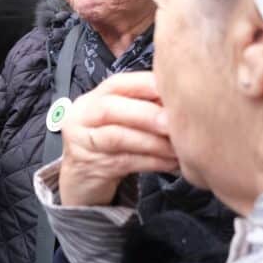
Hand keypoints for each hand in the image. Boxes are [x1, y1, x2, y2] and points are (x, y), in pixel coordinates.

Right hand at [58, 71, 177, 207]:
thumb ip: (142, 107)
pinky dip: (152, 162)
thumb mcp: (119, 121)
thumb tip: (183, 100)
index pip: (115, 84)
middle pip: (109, 109)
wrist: (79, 178)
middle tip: (174, 121)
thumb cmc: (108, 144)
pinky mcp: (92, 167)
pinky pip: (124, 162)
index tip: (174, 91)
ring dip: (151, 141)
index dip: (144, 85)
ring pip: (116, 137)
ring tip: (178, 147)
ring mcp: (83, 143)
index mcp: (92, 99)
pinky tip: (171, 163)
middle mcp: (82, 117)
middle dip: (146, 113)